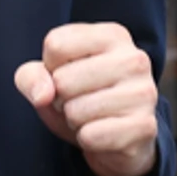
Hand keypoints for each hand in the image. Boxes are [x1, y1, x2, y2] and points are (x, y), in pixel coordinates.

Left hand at [16, 23, 158, 175]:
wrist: (118, 138)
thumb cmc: (82, 97)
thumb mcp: (50, 80)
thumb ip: (31, 77)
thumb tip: (43, 95)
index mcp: (113, 35)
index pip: (55, 45)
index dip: (50, 67)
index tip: (69, 74)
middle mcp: (134, 58)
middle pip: (62, 80)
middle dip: (61, 99)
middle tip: (80, 101)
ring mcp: (144, 92)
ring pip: (75, 110)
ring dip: (74, 121)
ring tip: (92, 116)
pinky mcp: (145, 126)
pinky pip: (91, 136)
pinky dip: (87, 140)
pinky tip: (103, 134)